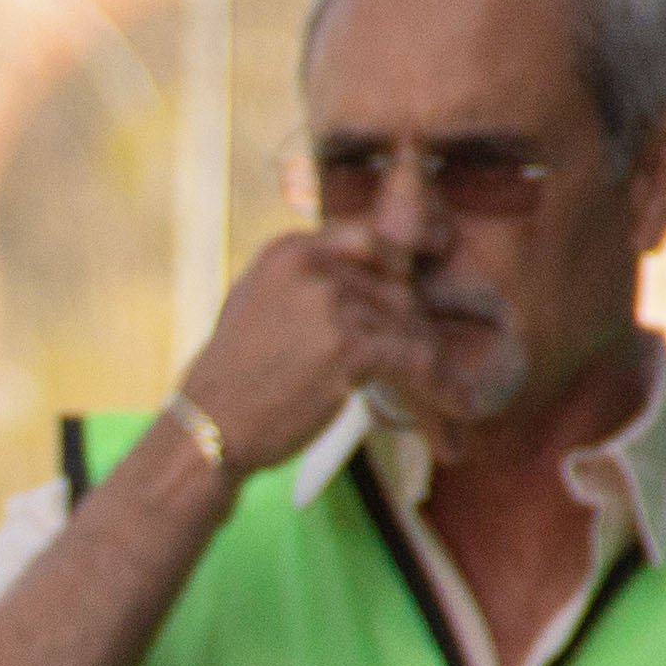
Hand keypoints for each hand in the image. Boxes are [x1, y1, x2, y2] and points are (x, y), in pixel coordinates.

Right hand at [171, 228, 435, 482]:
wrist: (209, 425)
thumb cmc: (230, 376)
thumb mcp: (254, 301)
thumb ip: (303, 278)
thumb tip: (358, 272)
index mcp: (287, 250)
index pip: (368, 240)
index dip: (396, 267)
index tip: (413, 288)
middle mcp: (311, 267)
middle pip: (393, 285)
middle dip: (406, 324)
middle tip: (417, 356)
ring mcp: (330, 305)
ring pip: (406, 321)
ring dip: (422, 355)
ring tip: (442, 386)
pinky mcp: (348, 348)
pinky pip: (412, 356)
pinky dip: (438, 383)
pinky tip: (456, 403)